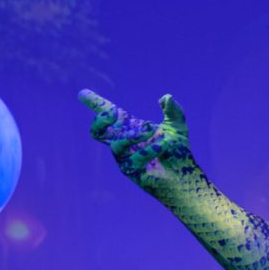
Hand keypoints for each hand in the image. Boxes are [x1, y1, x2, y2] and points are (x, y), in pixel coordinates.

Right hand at [79, 89, 198, 196]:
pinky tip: (162, 146)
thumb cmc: (178, 152)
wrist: (185, 176)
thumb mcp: (177, 126)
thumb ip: (173, 111)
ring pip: (116, 145)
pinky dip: (149, 149)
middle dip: (100, 121)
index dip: (95, 104)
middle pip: (97, 133)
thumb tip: (166, 97)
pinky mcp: (130, 173)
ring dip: (133, 136)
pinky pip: (133, 160)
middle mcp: (123, 144)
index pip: (109, 116)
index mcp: (130, 130)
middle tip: (113, 113)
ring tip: (151, 131)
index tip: (83, 93)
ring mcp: (124, 159)